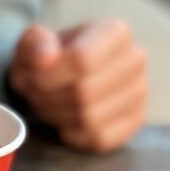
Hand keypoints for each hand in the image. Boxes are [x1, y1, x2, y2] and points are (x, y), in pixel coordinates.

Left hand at [8, 21, 146, 152]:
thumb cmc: (46, 58)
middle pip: (83, 92)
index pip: (81, 60)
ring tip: (47, 104)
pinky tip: (64, 120)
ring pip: (90, 118)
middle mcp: (134, 59)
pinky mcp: (134, 120)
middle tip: (35, 94)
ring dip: (56, 116)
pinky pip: (99, 138)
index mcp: (113, 32)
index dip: (48, 76)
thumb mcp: (32, 43)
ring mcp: (138, 92)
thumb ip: (33, 43)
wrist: (62, 75)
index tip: (33, 78)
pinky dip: (73, 135)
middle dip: (48, 98)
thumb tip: (44, 57)